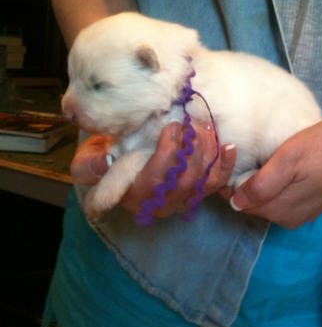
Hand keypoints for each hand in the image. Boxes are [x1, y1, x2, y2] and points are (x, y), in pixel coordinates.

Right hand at [70, 122, 235, 217]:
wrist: (124, 158)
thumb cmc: (107, 155)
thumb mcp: (88, 159)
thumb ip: (89, 164)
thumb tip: (104, 162)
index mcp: (133, 196)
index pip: (154, 181)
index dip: (167, 155)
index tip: (171, 127)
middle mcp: (160, 203)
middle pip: (185, 182)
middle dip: (192, 149)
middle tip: (190, 123)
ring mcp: (182, 200)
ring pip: (203, 181)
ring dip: (208, 152)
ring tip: (203, 127)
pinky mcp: (199, 192)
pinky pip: (218, 182)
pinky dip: (226, 163)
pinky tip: (227, 145)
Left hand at [229, 115, 321, 228]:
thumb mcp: (291, 158)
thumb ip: (262, 184)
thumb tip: (236, 203)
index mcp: (281, 210)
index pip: (239, 202)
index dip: (228, 182)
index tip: (226, 158)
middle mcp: (288, 218)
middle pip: (252, 203)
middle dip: (240, 183)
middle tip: (238, 153)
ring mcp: (302, 212)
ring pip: (266, 200)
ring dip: (256, 183)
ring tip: (256, 156)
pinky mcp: (312, 202)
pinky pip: (281, 197)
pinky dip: (272, 184)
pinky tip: (276, 165)